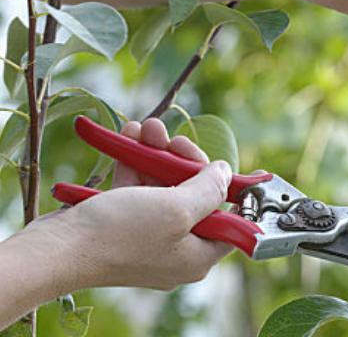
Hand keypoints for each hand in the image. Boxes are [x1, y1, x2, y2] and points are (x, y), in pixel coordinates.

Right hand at [17, 120, 231, 291]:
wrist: (57, 248)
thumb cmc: (120, 234)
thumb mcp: (177, 209)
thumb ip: (209, 189)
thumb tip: (226, 173)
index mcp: (197, 255)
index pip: (231, 224)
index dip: (240, 196)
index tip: (256, 173)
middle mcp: (176, 248)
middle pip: (197, 198)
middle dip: (184, 161)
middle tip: (175, 140)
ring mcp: (148, 235)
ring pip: (164, 187)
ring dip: (156, 153)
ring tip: (146, 127)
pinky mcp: (123, 223)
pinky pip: (138, 188)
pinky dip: (134, 163)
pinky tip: (129, 135)